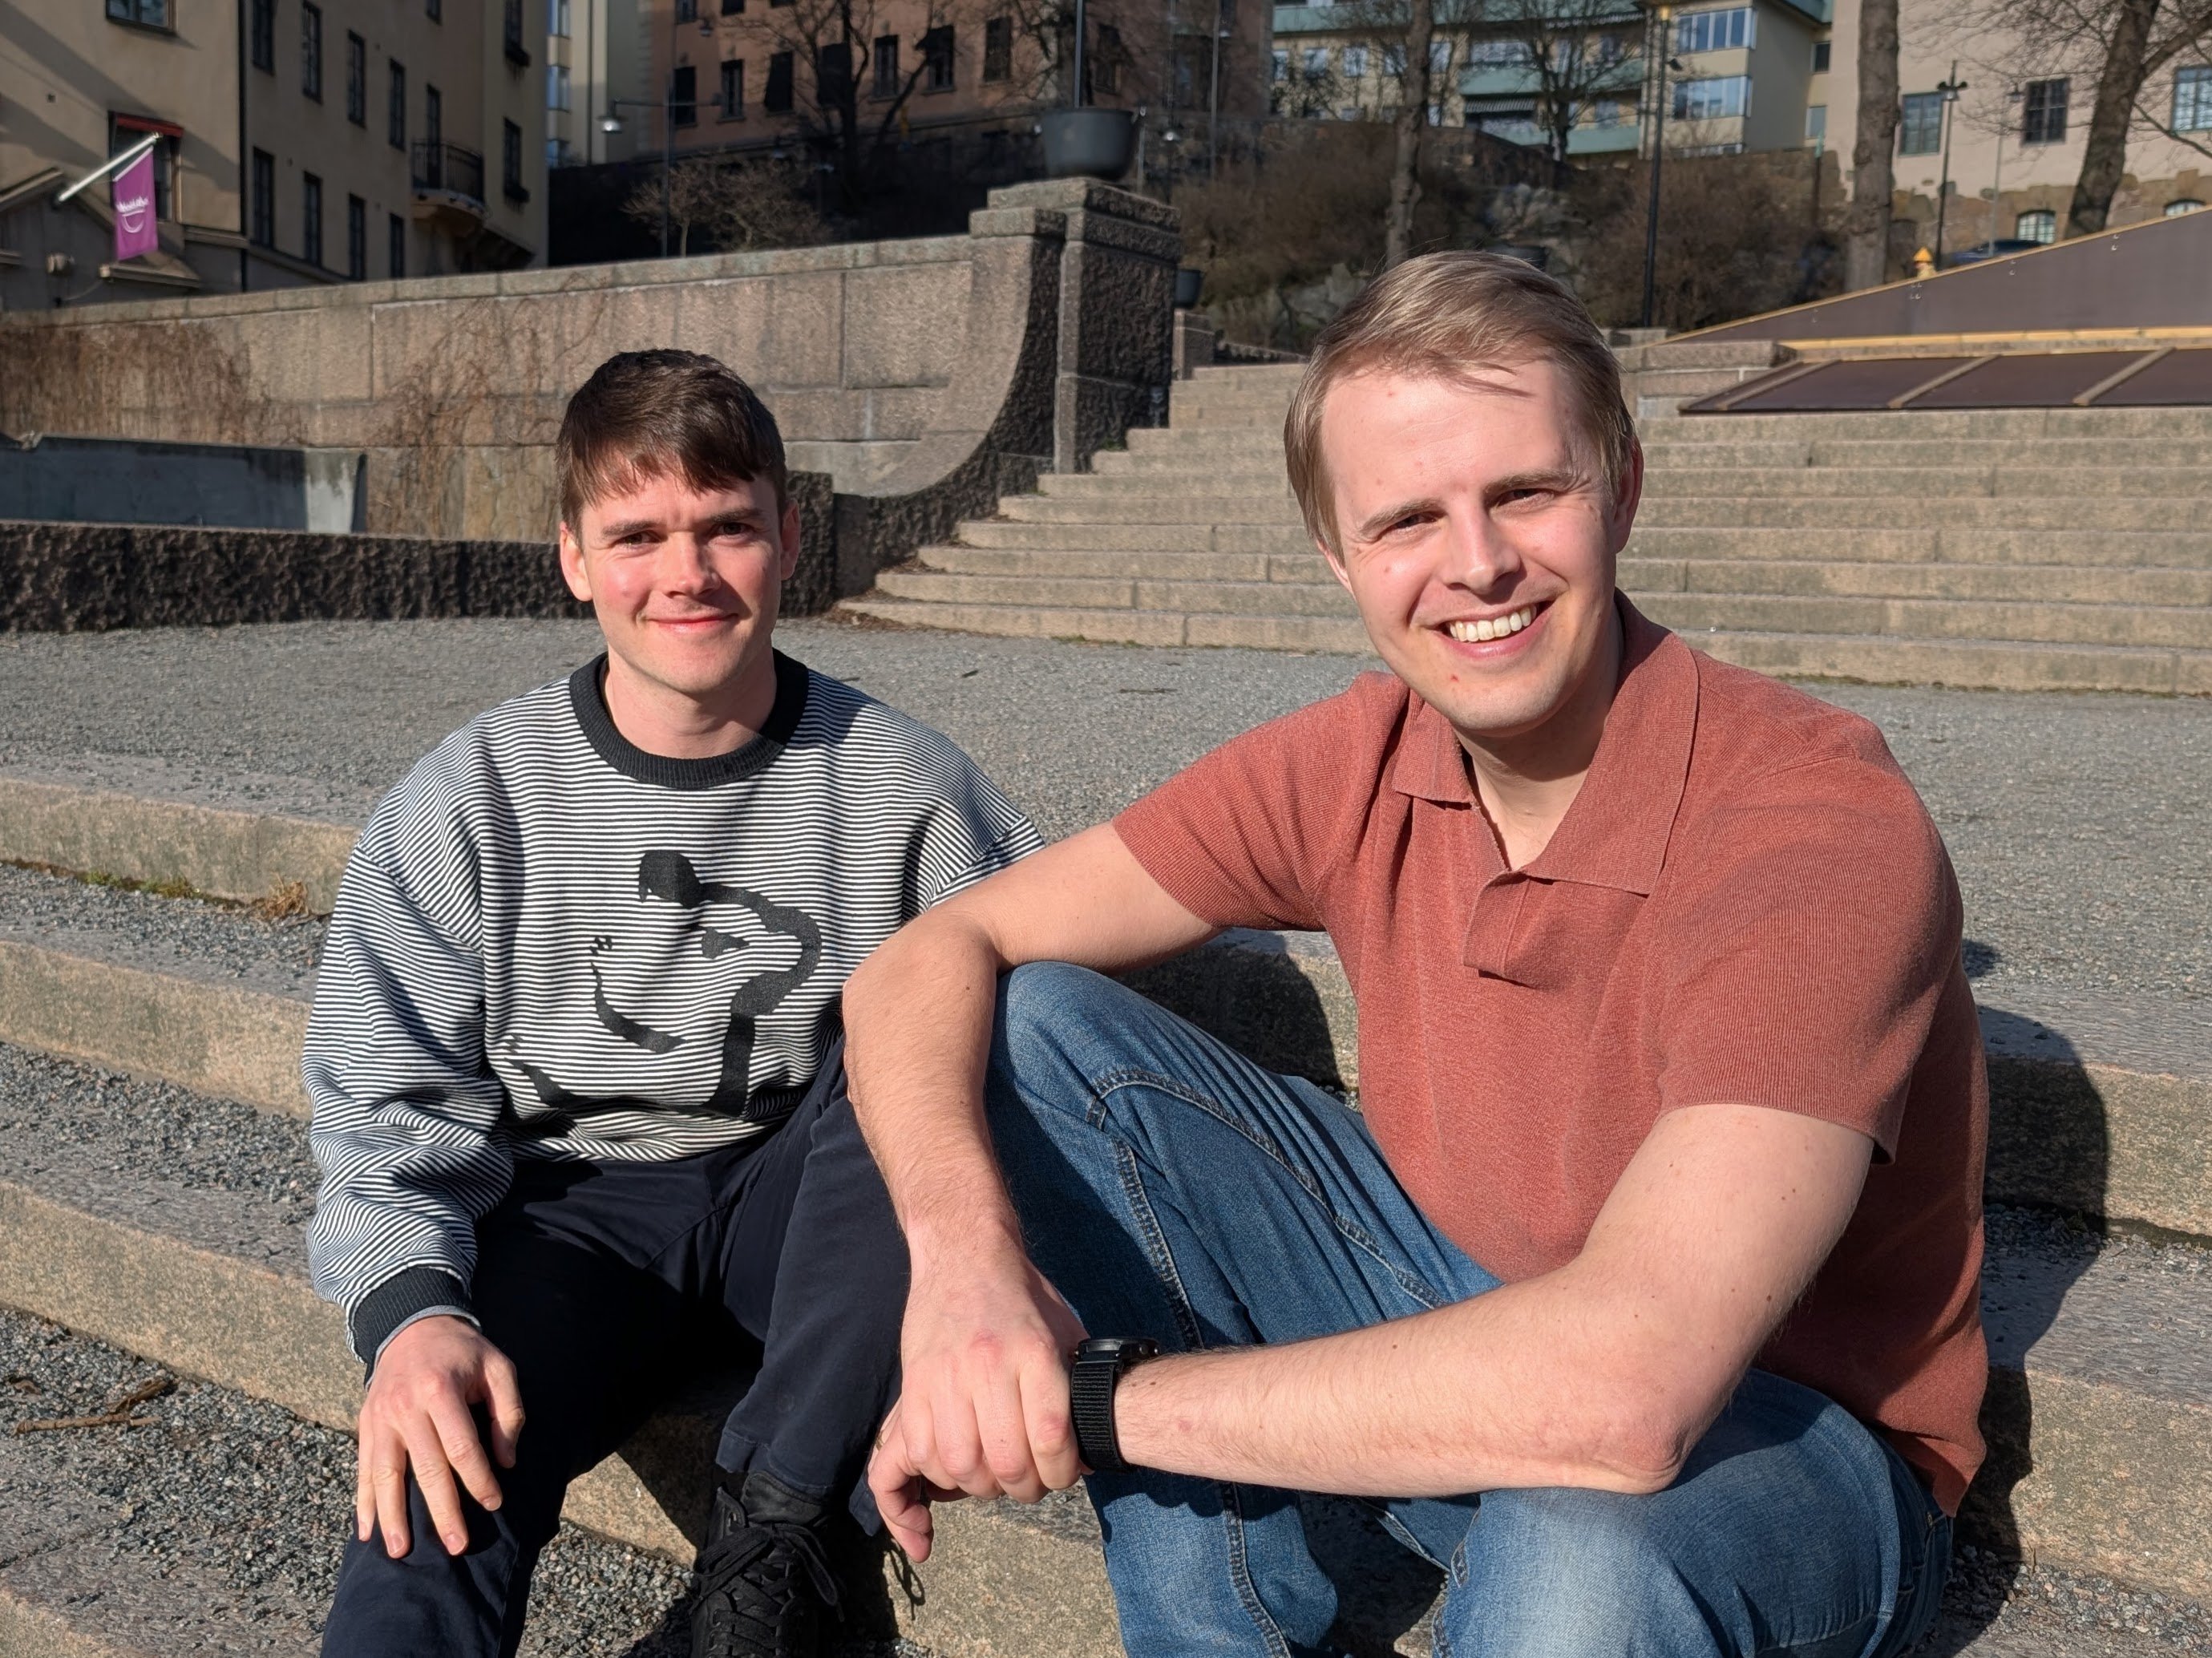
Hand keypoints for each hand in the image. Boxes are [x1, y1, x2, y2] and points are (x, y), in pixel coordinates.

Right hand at [355, 1315, 525, 1557]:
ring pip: (386, 1475)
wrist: (412, 1325)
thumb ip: (507, 1413)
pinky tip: (367, 1531)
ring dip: (394, 1517)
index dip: (479, 1478)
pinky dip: (363, 1503)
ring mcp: (380, 1419)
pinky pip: (363, 1470)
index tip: (495, 1503)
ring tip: (401, 1551)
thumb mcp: (498, 1368)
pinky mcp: (365, 1426)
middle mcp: (406, 1407)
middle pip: (425, 1468)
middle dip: (442, 1510)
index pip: (462, 1446)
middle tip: (456, 1545)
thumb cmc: (463, 1352)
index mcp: (441, 1391)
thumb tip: (506, 1461)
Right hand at [868, 1238, 1087, 1561]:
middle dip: (1024, 1489)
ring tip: (993, 1478)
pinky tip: (944, 1487)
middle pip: (1004, 1461)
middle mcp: (986, 1366)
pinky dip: (930, 1481)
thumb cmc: (1024, 1297)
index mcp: (1033, 1351)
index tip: (1065, 1475)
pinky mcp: (911, 1385)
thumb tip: (1090, 1449)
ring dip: (978, 1488)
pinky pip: (913, 1454)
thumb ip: (1077, 1386)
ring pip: (957, 1466)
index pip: (1050, 1438)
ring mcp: (942, 1377)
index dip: (1061, 1473)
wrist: (963, 1254)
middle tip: (1031, 1483)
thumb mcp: (1065, 1330)